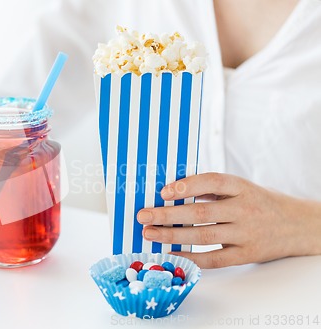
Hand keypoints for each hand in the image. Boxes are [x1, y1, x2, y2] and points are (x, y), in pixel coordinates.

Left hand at [137, 173, 320, 268]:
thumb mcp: (241, 188)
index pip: (212, 182)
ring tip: (150, 234)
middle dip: (168, 215)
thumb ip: (212, 189)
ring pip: (204, 236)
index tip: (163, 191)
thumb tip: (172, 191)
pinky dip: (191, 257)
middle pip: (201, 213)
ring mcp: (247, 234)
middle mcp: (245, 209)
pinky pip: (215, 259)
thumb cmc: (260, 202)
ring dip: (173, 236)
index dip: (186, 186)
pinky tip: (171, 253)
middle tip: (143, 215)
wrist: (298, 225)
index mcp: (242, 187)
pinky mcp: (247, 254)